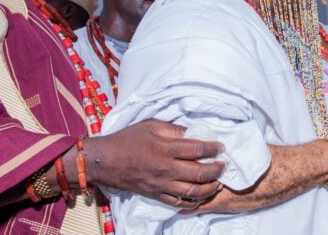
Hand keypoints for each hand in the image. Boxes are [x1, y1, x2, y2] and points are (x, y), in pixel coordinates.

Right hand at [85, 119, 224, 208]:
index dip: (213, 148)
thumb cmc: (126, 139)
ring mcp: (161, 185)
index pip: (197, 149)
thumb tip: (192, 132)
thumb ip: (173, 129)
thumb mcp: (150, 125)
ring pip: (192, 191)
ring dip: (209, 188)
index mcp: (165, 149)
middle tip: (224, 165)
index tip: (221, 147)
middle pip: (199, 172)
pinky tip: (200, 197)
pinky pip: (177, 202)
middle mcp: (166, 169)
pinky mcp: (155, 194)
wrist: (104, 161)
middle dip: (216, 170)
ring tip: (218, 182)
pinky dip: (191, 202)